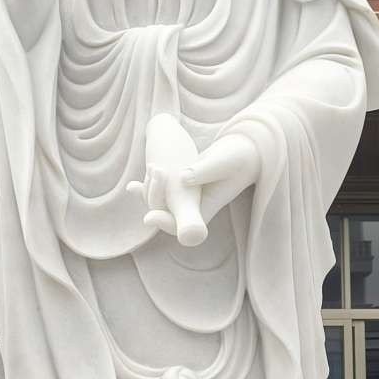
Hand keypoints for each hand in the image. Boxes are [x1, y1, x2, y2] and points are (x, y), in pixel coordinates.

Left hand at [128, 119, 258, 246]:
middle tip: (144, 181)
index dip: (164, 223)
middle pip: (166, 215)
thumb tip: (182, 177)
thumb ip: (204, 170)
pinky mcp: (183, 186)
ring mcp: (188, 197)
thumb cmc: (238, 158)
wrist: (245, 151)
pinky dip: (147, 189)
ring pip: (161, 204)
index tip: (150, 217)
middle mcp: (194, 206)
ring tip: (139, 181)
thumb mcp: (224, 162)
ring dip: (147, 194)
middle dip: (152, 201)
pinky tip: (133, 184)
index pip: (181, 227)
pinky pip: (162, 193)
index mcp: (205, 206)